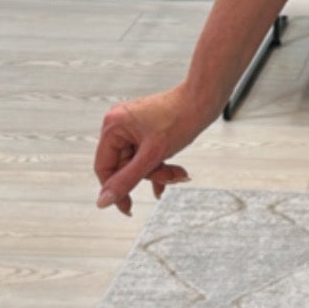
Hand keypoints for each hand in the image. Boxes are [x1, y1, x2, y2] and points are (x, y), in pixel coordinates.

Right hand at [93, 86, 201, 214]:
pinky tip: (174, 173)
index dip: (115, 189)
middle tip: (169, 179)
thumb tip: (104, 200)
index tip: (127, 208)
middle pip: (124, 166)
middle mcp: (119, 124)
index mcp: (113, 126)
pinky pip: (146, 155)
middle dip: (148, 175)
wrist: (204, 100)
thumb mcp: (152, 155)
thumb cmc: (180, 118)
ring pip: (138, 163)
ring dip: (158, 172)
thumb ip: (127, 180)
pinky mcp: (147, 130)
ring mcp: (133, 127)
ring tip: (178, 172)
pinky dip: (160, 165)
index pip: (104, 167)